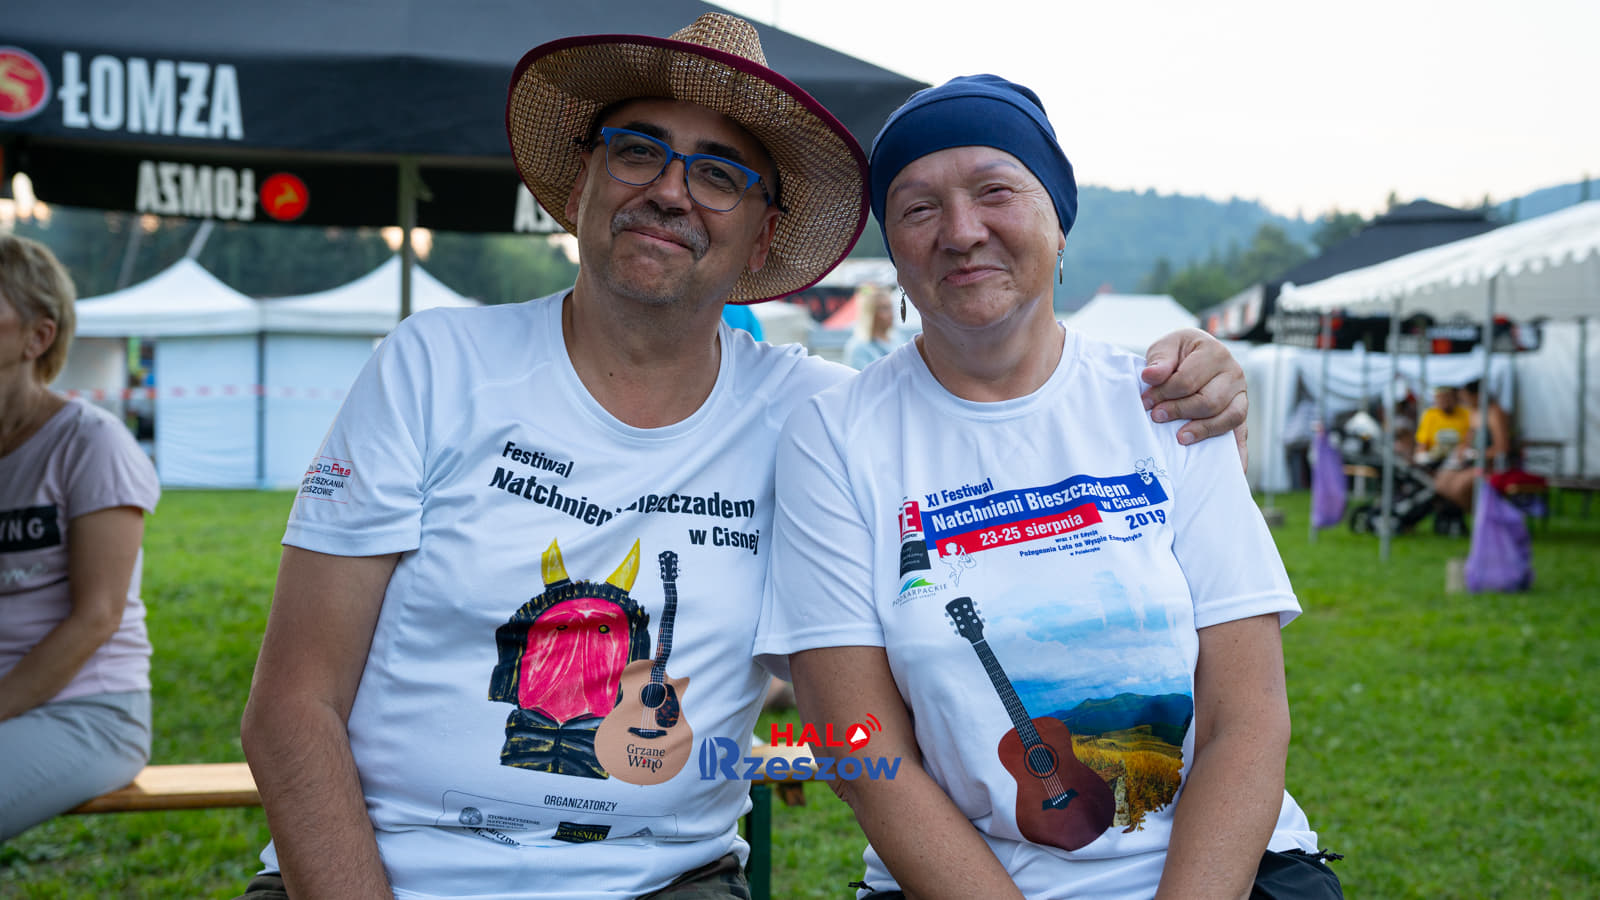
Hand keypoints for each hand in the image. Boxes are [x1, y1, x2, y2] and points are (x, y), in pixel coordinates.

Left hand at [1142, 328, 1247, 469]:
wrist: (1195, 355)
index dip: (1163, 393)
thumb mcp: (1167, 346)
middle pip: (1208, 401)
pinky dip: (1237, 452)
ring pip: (1227, 418)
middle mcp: (1233, 373)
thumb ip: (1160, 359)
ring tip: (1179, 438)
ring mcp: (1241, 395)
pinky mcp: (1241, 412)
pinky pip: (1241, 433)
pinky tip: (1231, 467)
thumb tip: (1151, 376)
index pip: (1187, 380)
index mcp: (1214, 352)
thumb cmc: (1179, 354)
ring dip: (1201, 430)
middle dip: (1179, 412)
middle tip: (1156, 417)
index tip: (1145, 402)